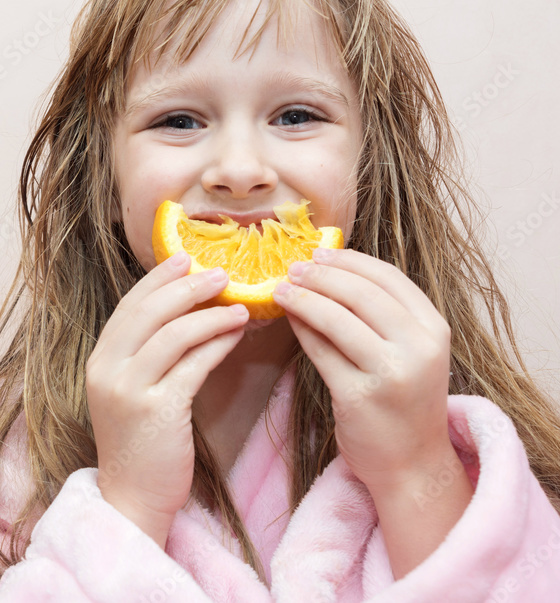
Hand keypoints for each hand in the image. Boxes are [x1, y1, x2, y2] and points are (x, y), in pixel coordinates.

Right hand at [86, 250, 249, 546]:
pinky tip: (237, 334)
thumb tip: (188, 313)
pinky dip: (217, 344)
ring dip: (210, 314)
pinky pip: (192, 365)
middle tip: (221, 272)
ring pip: (172, 334)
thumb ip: (147, 355)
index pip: (129, 307)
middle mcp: (108, 371)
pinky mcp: (157, 411)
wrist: (133, 497)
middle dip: (186, 287)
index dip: (158, 279)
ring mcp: (129, 390)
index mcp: (100, 361)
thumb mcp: (133, 392)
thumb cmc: (141, 443)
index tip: (185, 258)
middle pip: (148, 312)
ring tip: (240, 304)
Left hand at [272, 247, 453, 490]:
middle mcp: (419, 348)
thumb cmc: (404, 402)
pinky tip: (287, 318)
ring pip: (336, 319)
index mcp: (435, 330)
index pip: (389, 278)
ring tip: (281, 288)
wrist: (411, 464)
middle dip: (321, 276)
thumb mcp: (410, 352)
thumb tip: (327, 272)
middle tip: (294, 267)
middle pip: (361, 294)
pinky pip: (320, 351)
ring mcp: (390, 373)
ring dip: (304, 298)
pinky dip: (301, 329)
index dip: (350, 261)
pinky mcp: (358, 396)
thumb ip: (382, 316)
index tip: (321, 252)